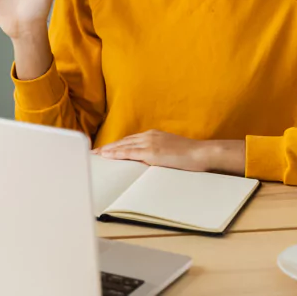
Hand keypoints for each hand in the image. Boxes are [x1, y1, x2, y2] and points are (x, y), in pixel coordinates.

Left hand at [92, 130, 244, 173]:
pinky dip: (117, 154)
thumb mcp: (170, 151)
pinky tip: (107, 156)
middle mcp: (149, 136)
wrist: (202, 153)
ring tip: (96, 155)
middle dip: (108, 147)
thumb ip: (158, 153)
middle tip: (94, 152)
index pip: (130, 140)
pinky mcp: (152, 152)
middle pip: (123, 141)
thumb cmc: (190, 155)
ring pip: (123, 146)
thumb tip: (149, 162)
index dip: (116, 145)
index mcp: (153, 135)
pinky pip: (130, 153)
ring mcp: (150, 142)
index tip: (104, 149)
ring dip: (108, 150)